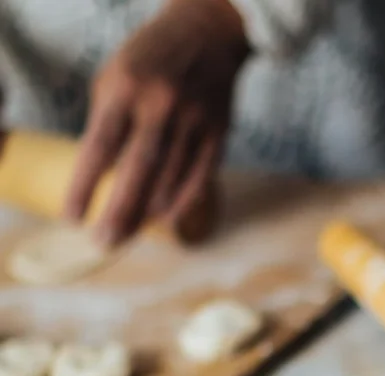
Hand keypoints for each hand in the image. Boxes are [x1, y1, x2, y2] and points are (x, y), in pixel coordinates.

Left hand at [66, 0, 247, 245]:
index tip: (72, 217)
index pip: (100, 146)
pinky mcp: (218, 132)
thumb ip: (108, 122)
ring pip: (169, 179)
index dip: (84, 185)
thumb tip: (103, 176)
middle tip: (104, 242)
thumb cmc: (151, 59)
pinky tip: (164, 219)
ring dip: (146, 212)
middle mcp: (161, 104)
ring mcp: (194, 120)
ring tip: (127, 233)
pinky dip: (181, 202)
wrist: (208, 31)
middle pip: (137, 170)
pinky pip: (199, 177)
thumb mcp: (115, 76)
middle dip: (119, 212)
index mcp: (126, 87)